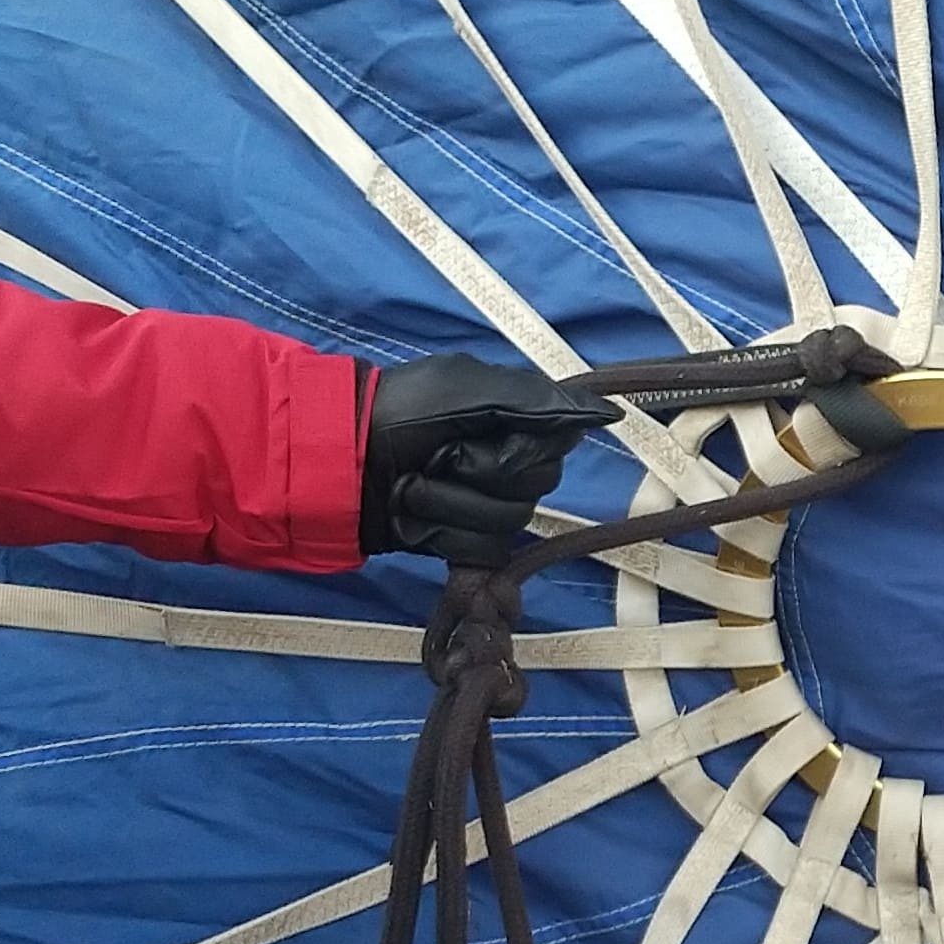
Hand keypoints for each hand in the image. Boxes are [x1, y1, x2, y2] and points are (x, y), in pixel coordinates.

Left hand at [360, 356, 620, 563]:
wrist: (333, 464)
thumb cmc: (398, 413)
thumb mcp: (466, 390)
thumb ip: (538, 402)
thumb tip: (610, 415)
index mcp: (510, 421)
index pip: (557, 444)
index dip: (520, 447)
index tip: (481, 434)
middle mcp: (502, 463)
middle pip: (535, 486)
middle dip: (480, 473)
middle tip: (437, 457)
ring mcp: (479, 505)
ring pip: (507, 522)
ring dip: (452, 504)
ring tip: (413, 486)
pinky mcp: (457, 542)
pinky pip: (484, 553)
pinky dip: (448, 538)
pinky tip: (418, 521)